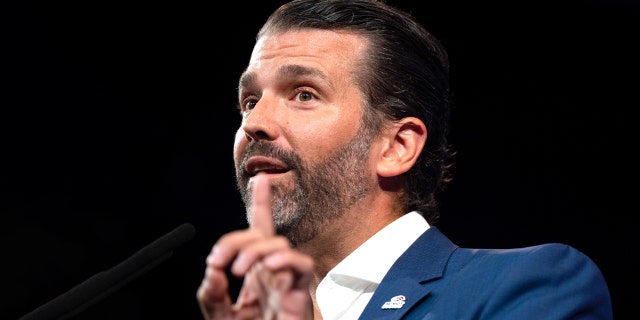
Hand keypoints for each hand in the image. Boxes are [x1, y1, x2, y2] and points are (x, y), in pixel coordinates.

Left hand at [197, 174, 314, 318]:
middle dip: (238, 237)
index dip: (261, 204)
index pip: (258, 233)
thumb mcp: (220, 318)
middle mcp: (272, 274)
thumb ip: (211, 296)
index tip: (261, 179)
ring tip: (238, 271)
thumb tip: (212, 271)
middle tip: (221, 261)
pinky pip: (301, 267)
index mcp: (255, 276)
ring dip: (253, 250)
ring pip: (278, 244)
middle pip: (262, 233)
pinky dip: (283, 261)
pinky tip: (267, 268)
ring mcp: (286, 282)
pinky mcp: (300, 294)